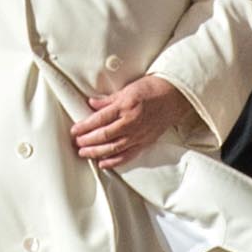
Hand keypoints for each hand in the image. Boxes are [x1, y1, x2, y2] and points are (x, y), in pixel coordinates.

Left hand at [71, 74, 195, 170]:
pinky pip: (127, 155)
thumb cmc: (153, 89)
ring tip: (84, 153)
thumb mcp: (128, 89)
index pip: (99, 119)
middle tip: (76, 142)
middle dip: (87, 141)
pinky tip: (103, 163)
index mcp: (126, 106)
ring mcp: (139, 134)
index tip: (75, 130)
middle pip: (103, 136)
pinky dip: (114, 161)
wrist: (176, 95)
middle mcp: (131, 122)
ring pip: (113, 148)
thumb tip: (92, 104)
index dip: (84, 126)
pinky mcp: (145, 142)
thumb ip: (109, 99)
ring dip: (96, 152)